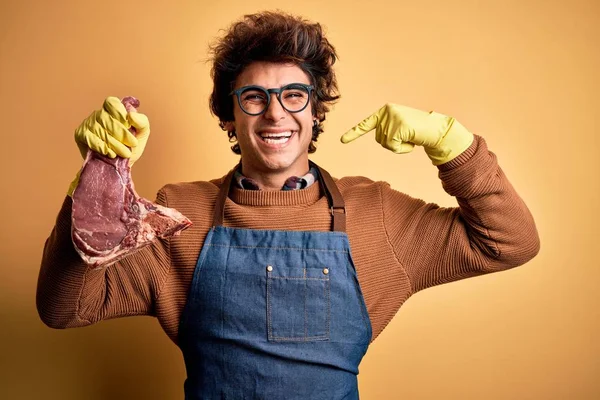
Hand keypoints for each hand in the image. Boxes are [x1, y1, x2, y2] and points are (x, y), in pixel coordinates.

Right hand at [74, 96, 149, 162]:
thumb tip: (131, 115)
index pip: (112, 103)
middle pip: (106, 118)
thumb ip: (142, 122)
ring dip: (114, 143)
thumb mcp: (142, 134)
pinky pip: (89, 138)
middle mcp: (99, 114)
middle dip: (121, 133)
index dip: (120, 113)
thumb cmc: (130, 147)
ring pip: (99, 129)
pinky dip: (101, 146)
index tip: (129, 126)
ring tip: (125, 153)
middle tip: (132, 144)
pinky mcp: (80, 134)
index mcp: (113, 110)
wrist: (119, 166)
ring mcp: (88, 123)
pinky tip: (110, 153)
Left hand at [340, 103, 472, 164]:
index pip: (366, 124)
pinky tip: (412, 141)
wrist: (436, 129)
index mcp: (385, 111)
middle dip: (392, 143)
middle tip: (407, 136)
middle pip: (379, 139)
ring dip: (399, 146)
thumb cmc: (419, 130)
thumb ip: (388, 130)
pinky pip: (393, 147)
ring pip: (386, 144)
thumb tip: (382, 139)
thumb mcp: (400, 126)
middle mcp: (386, 112)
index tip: (342, 141)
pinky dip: (403, 149)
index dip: (354, 133)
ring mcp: (392, 119)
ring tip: (410, 137)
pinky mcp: (398, 127)